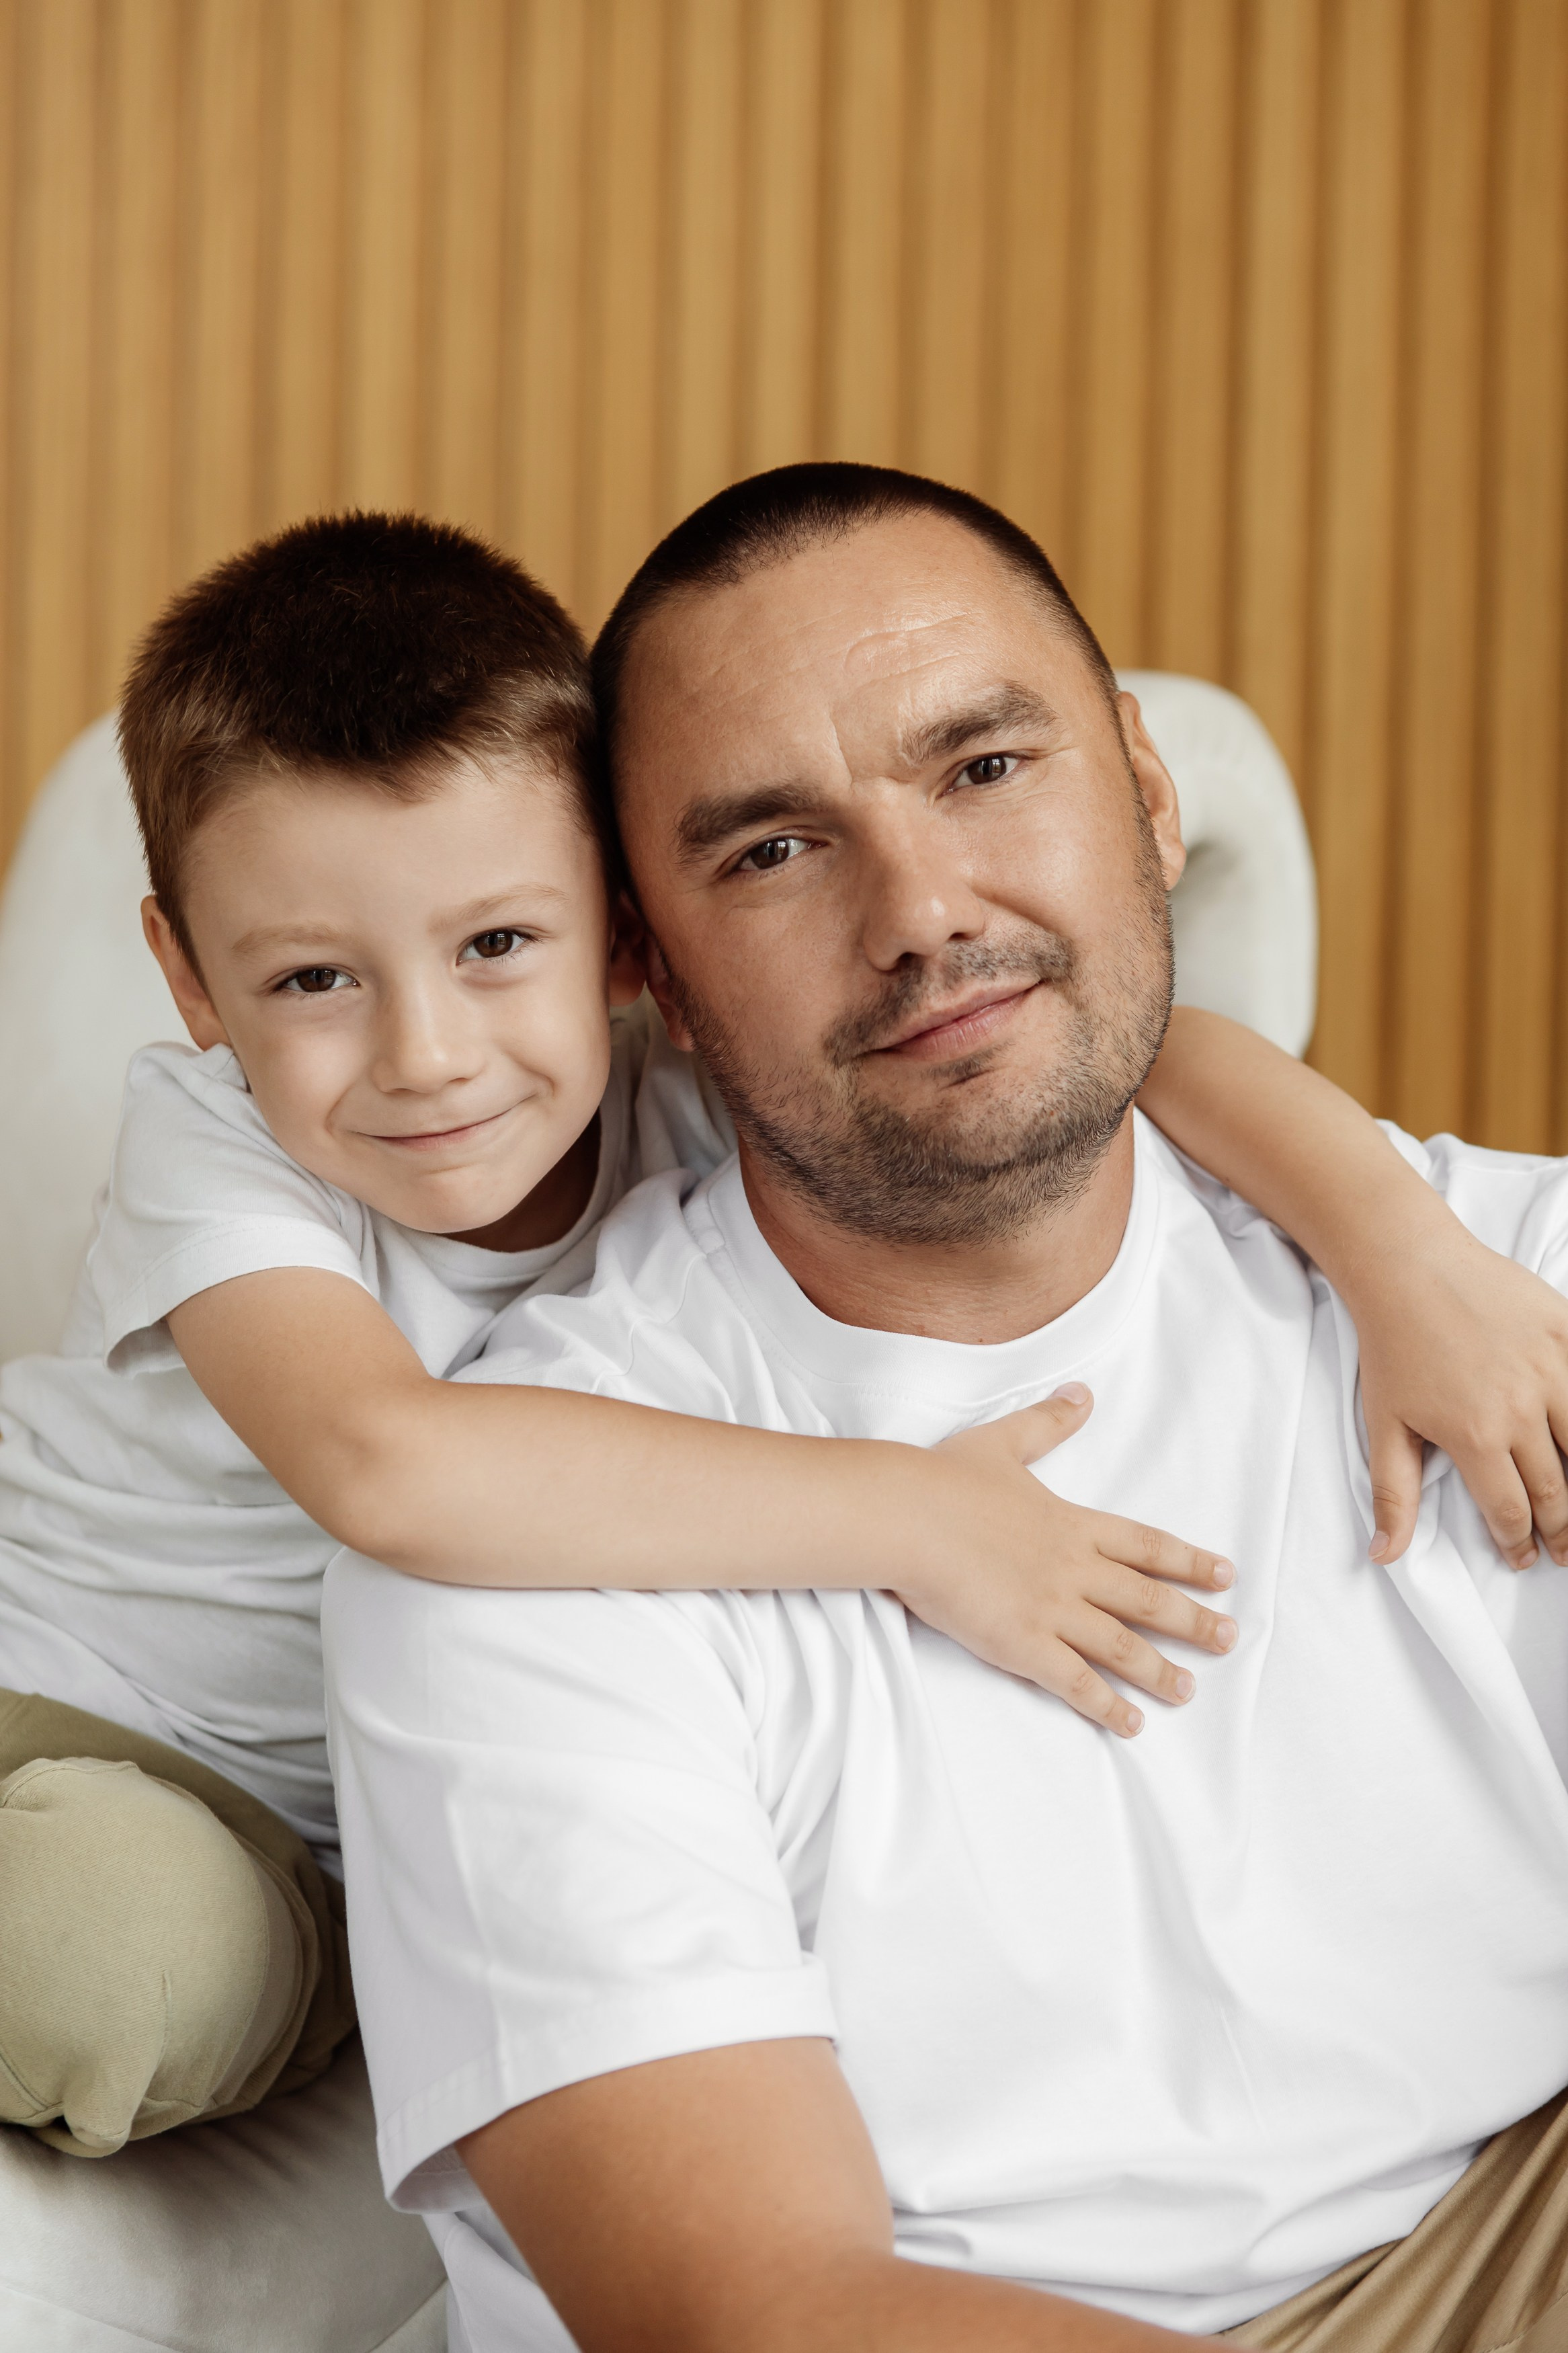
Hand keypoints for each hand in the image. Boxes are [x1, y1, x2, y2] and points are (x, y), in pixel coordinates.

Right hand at [897, 1387, 1236, 1738]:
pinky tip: (1132, 1725)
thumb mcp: (1002, 1441)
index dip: (1189, 1561)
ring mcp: (1051, 1609)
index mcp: (1072, 1523)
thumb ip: (1047, 1422)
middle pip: (1147, 1600)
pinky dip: (1106, 1705)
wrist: (906, 1516)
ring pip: (1121, 1646)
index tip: (1225, 1575)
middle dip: (1193, 1622)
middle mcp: (1073, 1568)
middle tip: (1230, 1640)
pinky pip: (1075, 1682)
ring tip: (1188, 1691)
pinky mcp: (1022, 1644)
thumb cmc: (944, 1479)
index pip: (1146, 1545)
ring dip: (1159, 1670)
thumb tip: (1082, 1393)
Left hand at [1351, 1227, 1567, 1568]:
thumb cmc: (1392, 1345)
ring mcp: (1550, 1368)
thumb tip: (1384, 1554)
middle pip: (1556, 1488)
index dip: (1520, 1542)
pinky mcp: (1565, 1331)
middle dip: (1562, 1528)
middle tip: (1564, 1549)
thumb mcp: (1383, 1425)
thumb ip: (1393, 1494)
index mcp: (1477, 1437)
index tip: (1524, 1556)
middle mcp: (1522, 1408)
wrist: (1408, 1268)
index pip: (1511, 1509)